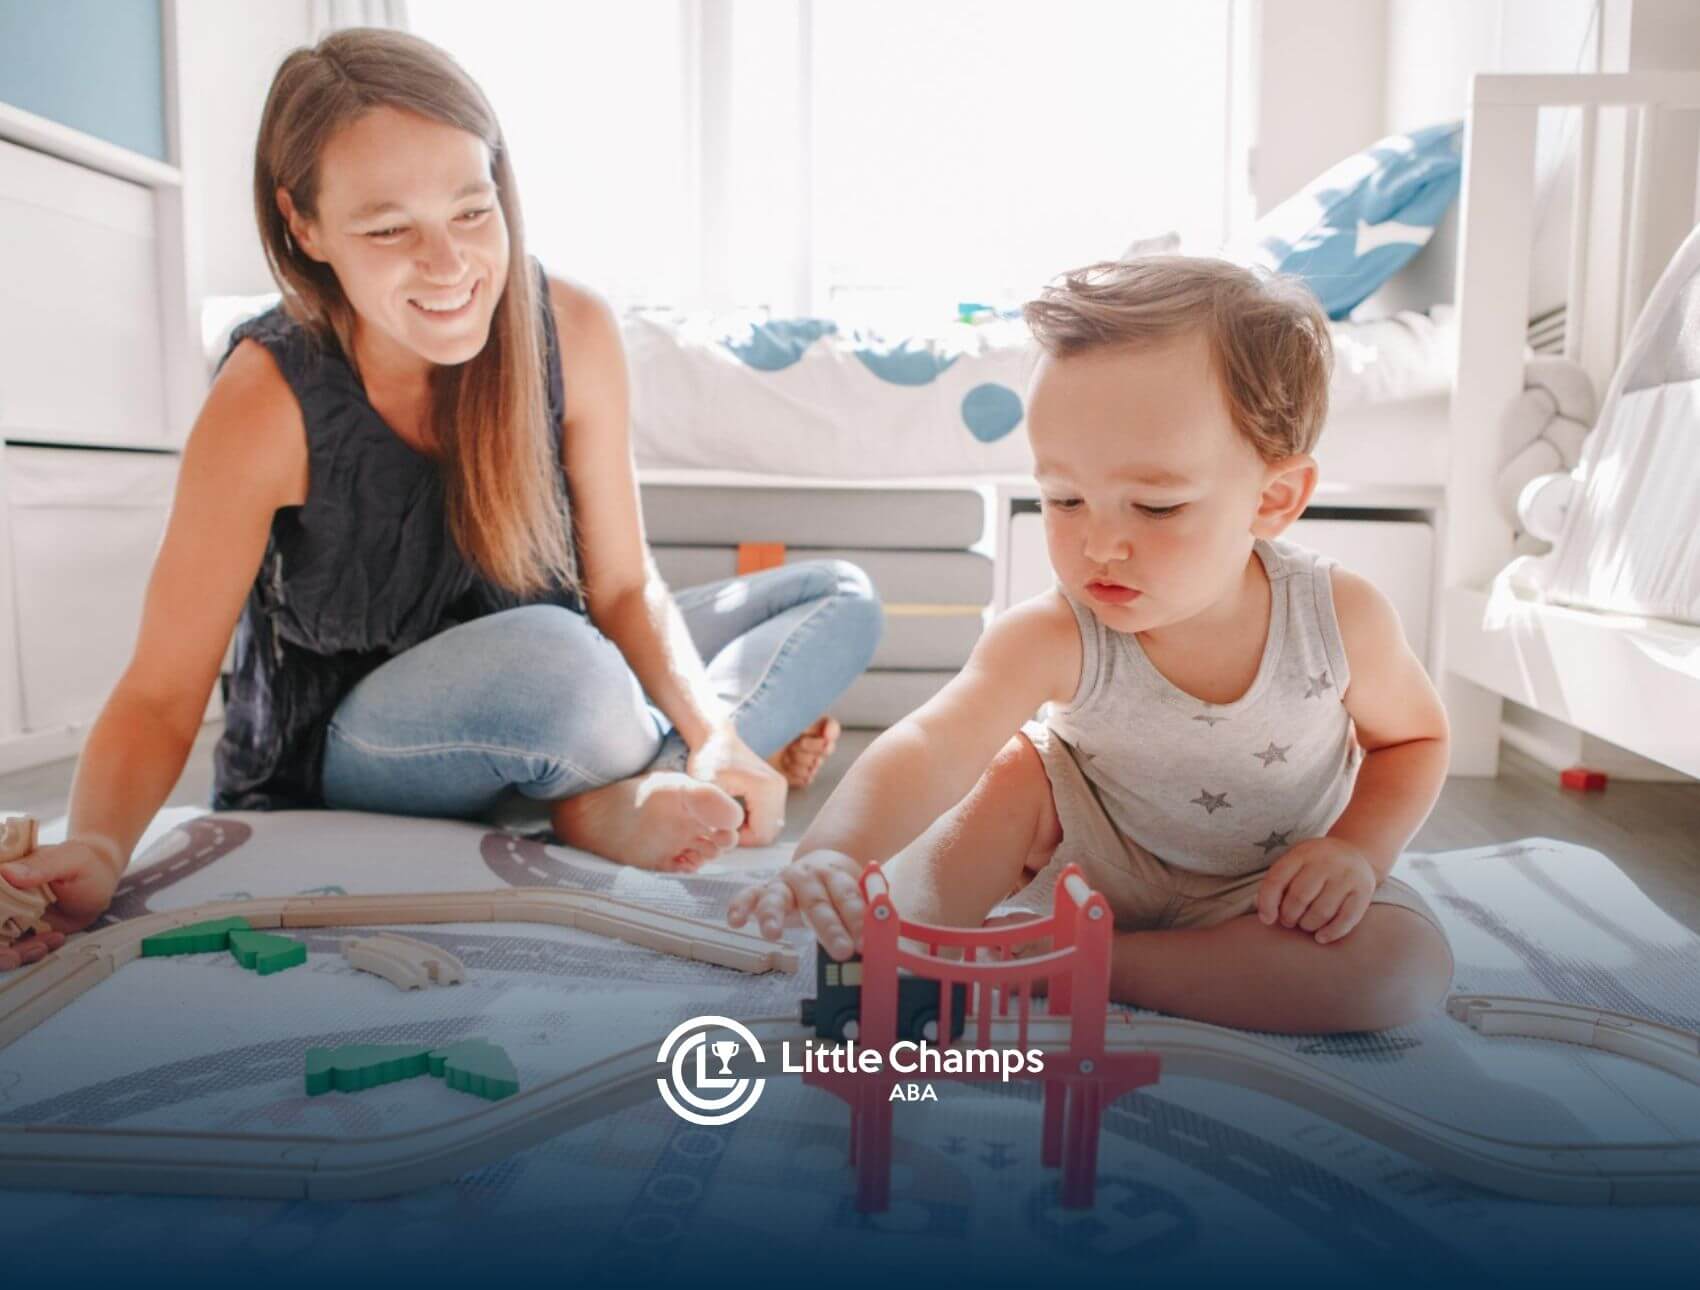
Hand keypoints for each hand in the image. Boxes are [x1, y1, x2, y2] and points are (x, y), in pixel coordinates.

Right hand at [0, 837, 122, 970]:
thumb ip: (42, 865)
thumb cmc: (84, 863)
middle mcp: (0, 896)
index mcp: (1, 875)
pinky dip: (28, 953)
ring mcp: (6, 915)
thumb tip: (8, 872)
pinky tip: (54, 940)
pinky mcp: (19, 932)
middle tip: (15, 957)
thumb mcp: (69, 859)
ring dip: (13, 954)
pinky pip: (13, 950)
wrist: (100, 879)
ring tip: (44, 944)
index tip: (1, 941)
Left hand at [686, 722, 787, 845]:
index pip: (761, 834)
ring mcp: (781, 788)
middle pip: (769, 833)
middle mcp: (779, 788)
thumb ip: (716, 814)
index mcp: (765, 789)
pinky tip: (737, 813)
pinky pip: (771, 818)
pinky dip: (755, 822)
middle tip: (723, 826)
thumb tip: (729, 837)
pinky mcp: (777, 788)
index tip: (719, 829)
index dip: (739, 840)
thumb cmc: (708, 761)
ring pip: (771, 827)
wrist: (716, 740)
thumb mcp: (706, 788)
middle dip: (746, 837)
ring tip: (729, 819)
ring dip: (750, 831)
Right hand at [726, 850, 865, 958]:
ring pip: (776, 898)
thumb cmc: (839, 888)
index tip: (867, 944)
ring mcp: (783, 882)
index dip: (859, 920)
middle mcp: (808, 876)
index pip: (849, 898)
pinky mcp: (763, 890)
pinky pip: (748, 896)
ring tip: (772, 934)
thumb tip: (884, 939)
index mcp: (836, 875)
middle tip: (842, 951)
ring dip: (773, 915)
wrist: (820, 863)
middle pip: (818, 903)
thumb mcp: (857, 896)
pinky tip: (735, 921)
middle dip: (830, 928)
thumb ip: (869, 914)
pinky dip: (740, 907)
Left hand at [1255, 837, 1378, 944]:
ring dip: (1308, 925)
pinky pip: (1346, 919)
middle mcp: (1326, 861)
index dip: (1267, 903)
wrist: (1356, 853)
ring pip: (1322, 911)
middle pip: (1299, 897)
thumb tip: (1265, 916)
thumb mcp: (1296, 862)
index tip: (1267, 920)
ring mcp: (1347, 876)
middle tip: (1289, 921)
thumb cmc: (1315, 866)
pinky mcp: (1364, 891)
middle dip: (1289, 916)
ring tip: (1305, 925)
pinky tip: (1321, 937)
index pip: (1277, 879)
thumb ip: (1278, 883)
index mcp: (1302, 853)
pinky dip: (1331, 933)